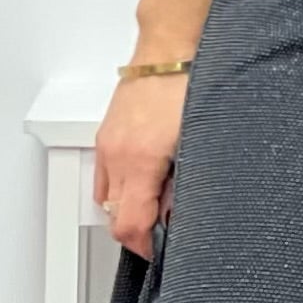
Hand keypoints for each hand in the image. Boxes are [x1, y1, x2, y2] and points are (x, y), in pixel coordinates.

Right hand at [93, 71, 186, 258]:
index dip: (145, 247)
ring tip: (157, 200)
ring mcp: (107, 144)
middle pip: (114, 217)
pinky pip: (105, 175)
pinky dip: (121, 186)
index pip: (129, 225)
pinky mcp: (106, 135)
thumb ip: (185, 187)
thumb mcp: (198, 144)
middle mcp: (116, 154)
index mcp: (139, 160)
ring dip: (128, 208)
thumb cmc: (189, 86)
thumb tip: (178, 216)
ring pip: (106, 197)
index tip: (160, 252)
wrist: (170, 50)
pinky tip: (145, 178)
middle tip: (165, 226)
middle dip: (139, 230)